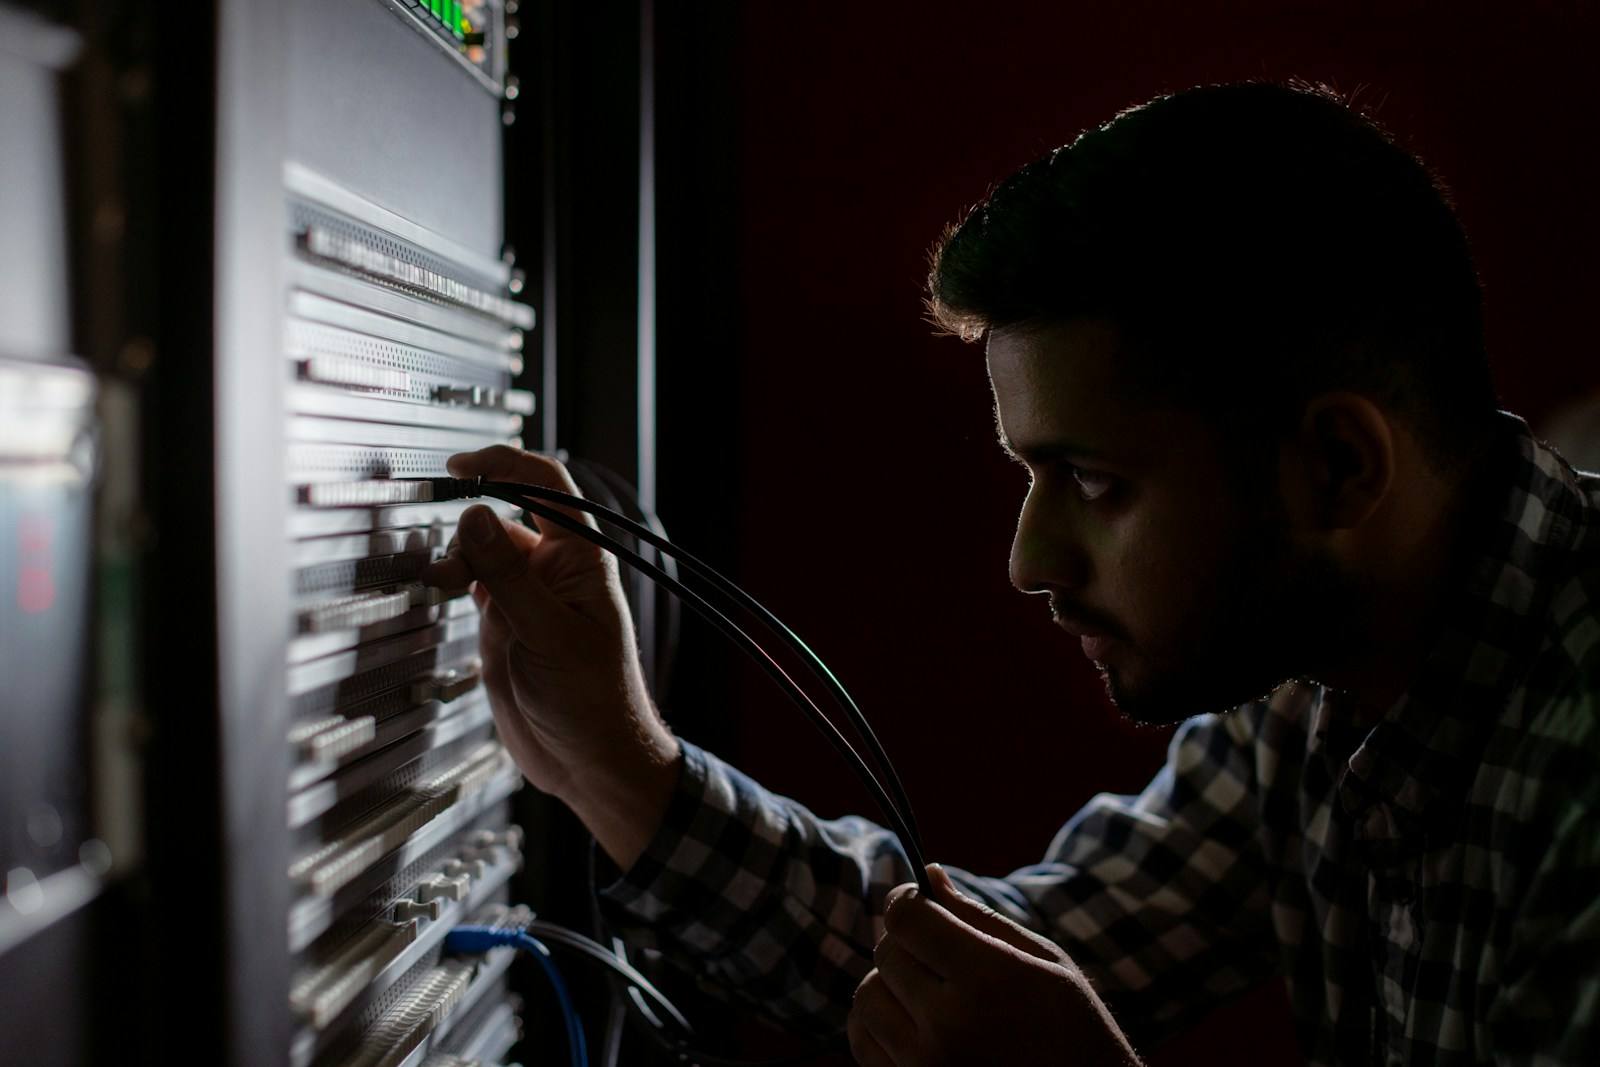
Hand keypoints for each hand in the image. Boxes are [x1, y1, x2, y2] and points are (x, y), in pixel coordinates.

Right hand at [423, 446, 680, 866]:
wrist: (589, 760)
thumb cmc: (593, 701)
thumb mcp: (547, 634)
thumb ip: (508, 575)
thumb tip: (477, 516)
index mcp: (581, 560)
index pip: (546, 487)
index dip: (505, 464)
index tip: (461, 465)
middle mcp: (553, 571)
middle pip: (502, 519)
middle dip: (468, 526)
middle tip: (444, 556)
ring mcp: (527, 597)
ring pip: (481, 553)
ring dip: (455, 558)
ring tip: (439, 582)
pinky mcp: (504, 624)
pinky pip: (472, 585)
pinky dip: (451, 581)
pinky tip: (436, 589)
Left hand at [848, 865, 1140, 1066]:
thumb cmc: (1073, 1026)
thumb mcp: (1043, 961)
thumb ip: (978, 917)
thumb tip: (928, 875)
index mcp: (987, 979)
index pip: (907, 918)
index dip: (908, 901)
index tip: (920, 903)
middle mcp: (949, 1025)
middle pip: (886, 953)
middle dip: (907, 943)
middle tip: (938, 954)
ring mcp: (925, 1065)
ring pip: (867, 996)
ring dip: (889, 984)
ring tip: (928, 992)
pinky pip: (863, 1041)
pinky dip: (878, 1024)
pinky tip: (912, 1022)